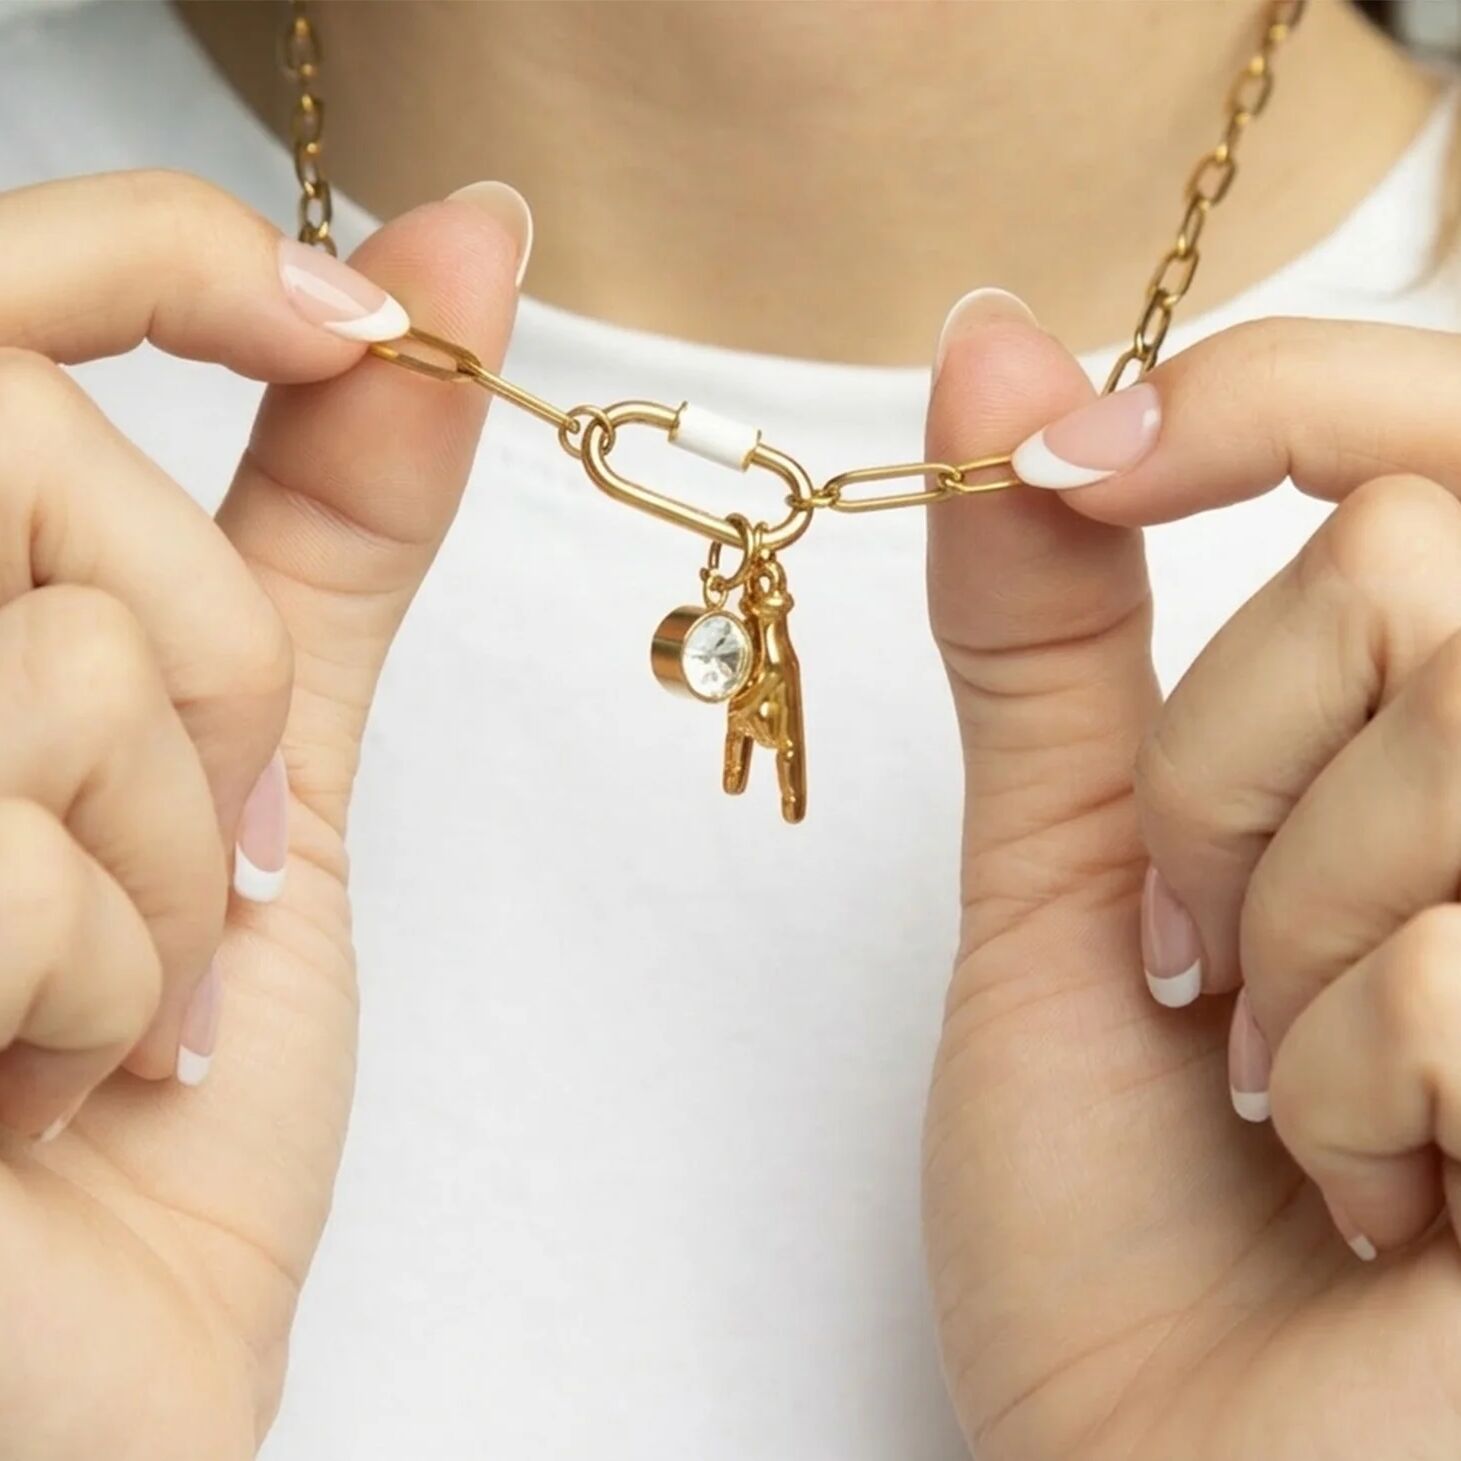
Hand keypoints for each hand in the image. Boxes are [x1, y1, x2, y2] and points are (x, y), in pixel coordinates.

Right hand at [0, 171, 520, 1458]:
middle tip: (226, 853)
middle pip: (38, 453)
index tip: (364, 311)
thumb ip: (334, 509)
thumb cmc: (174, 1079)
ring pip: (68, 660)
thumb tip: (464, 255)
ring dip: (183, 854)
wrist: (111, 1352)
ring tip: (129, 997)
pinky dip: (119, 983)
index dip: (171, 249)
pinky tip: (51, 1087)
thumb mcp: (268, 746)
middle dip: (217, 668)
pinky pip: (15, 845)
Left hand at [923, 303, 1460, 1458]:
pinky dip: (1345, 1077)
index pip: (1436, 427)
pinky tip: (1372, 1189)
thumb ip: (1053, 634)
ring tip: (1273, 1077)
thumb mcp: (1068, 877)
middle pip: (1414, 566)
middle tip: (1193, 949)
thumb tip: (990, 345)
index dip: (1254, 397)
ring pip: (1444, 725)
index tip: (1082, 464)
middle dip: (1217, 772)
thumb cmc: (1119, 1210)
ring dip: (1274, 927)